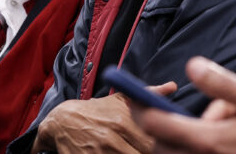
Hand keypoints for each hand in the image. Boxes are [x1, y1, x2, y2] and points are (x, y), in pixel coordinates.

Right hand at [33, 82, 177, 153]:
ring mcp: (100, 152)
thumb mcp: (120, 100)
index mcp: (123, 121)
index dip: (162, 146)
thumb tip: (172, 87)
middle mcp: (111, 138)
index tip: (165, 144)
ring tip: (134, 149)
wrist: (63, 121)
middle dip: (151, 153)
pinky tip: (122, 153)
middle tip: (154, 149)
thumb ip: (147, 95)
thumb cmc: (97, 111)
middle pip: (143, 153)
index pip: (153, 142)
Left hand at [131, 57, 235, 153]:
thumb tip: (192, 66)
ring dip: (179, 140)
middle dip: (161, 128)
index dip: (141, 108)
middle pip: (158, 147)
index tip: (137, 97)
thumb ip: (223, 83)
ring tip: (218, 127)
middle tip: (177, 111)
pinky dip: (192, 148)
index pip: (157, 125)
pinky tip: (227, 141)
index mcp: (211, 141)